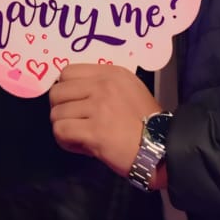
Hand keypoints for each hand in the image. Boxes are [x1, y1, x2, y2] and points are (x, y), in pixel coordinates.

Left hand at [49, 64, 161, 180]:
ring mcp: (98, 107)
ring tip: (80, 136)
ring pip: (56, 114)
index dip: (65, 90)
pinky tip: (80, 145)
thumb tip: (74, 92)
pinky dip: (65, 141)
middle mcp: (103, 86)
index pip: (67, 72)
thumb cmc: (147, 122)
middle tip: (74, 122)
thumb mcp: (130, 90)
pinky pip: (61, 131)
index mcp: (111, 73)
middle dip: (60, 109)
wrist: (162, 148)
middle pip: (57, 92)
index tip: (73, 103)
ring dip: (63, 127)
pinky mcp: (94, 131)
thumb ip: (103, 85)